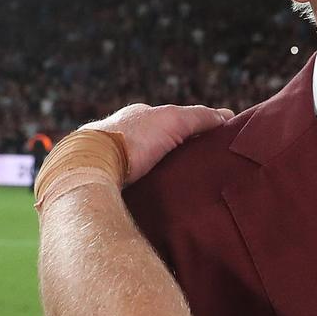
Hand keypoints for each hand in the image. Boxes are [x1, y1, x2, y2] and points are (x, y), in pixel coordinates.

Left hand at [82, 103, 233, 184]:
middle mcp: (121, 134)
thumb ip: (200, 117)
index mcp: (136, 117)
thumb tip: (228, 115)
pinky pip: (130, 185)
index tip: (208, 145)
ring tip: (180, 190)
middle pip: (156, 144)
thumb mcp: (174, 120)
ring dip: (158, 174)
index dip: (190, 131)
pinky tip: (155, 200)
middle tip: (197, 170)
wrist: (89, 167)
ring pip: (142, 166)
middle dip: (173, 154)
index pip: (170, 121)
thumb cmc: (131, 139)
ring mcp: (110, 158)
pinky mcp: (103, 182)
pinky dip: (143, 189)